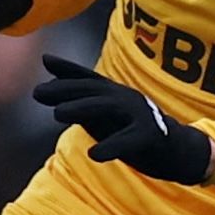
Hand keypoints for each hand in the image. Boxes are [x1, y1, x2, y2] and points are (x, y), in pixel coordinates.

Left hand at [33, 56, 214, 183]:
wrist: (177, 150)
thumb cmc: (134, 130)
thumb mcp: (104, 117)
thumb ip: (80, 104)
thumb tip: (50, 91)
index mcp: (114, 94)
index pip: (89, 79)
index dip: (68, 69)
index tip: (46, 60)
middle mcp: (126, 99)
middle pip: (93, 90)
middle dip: (65, 89)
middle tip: (38, 93)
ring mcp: (139, 116)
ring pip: (108, 108)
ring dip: (81, 108)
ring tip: (57, 113)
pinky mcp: (150, 137)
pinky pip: (129, 140)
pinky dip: (112, 146)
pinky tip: (94, 154)